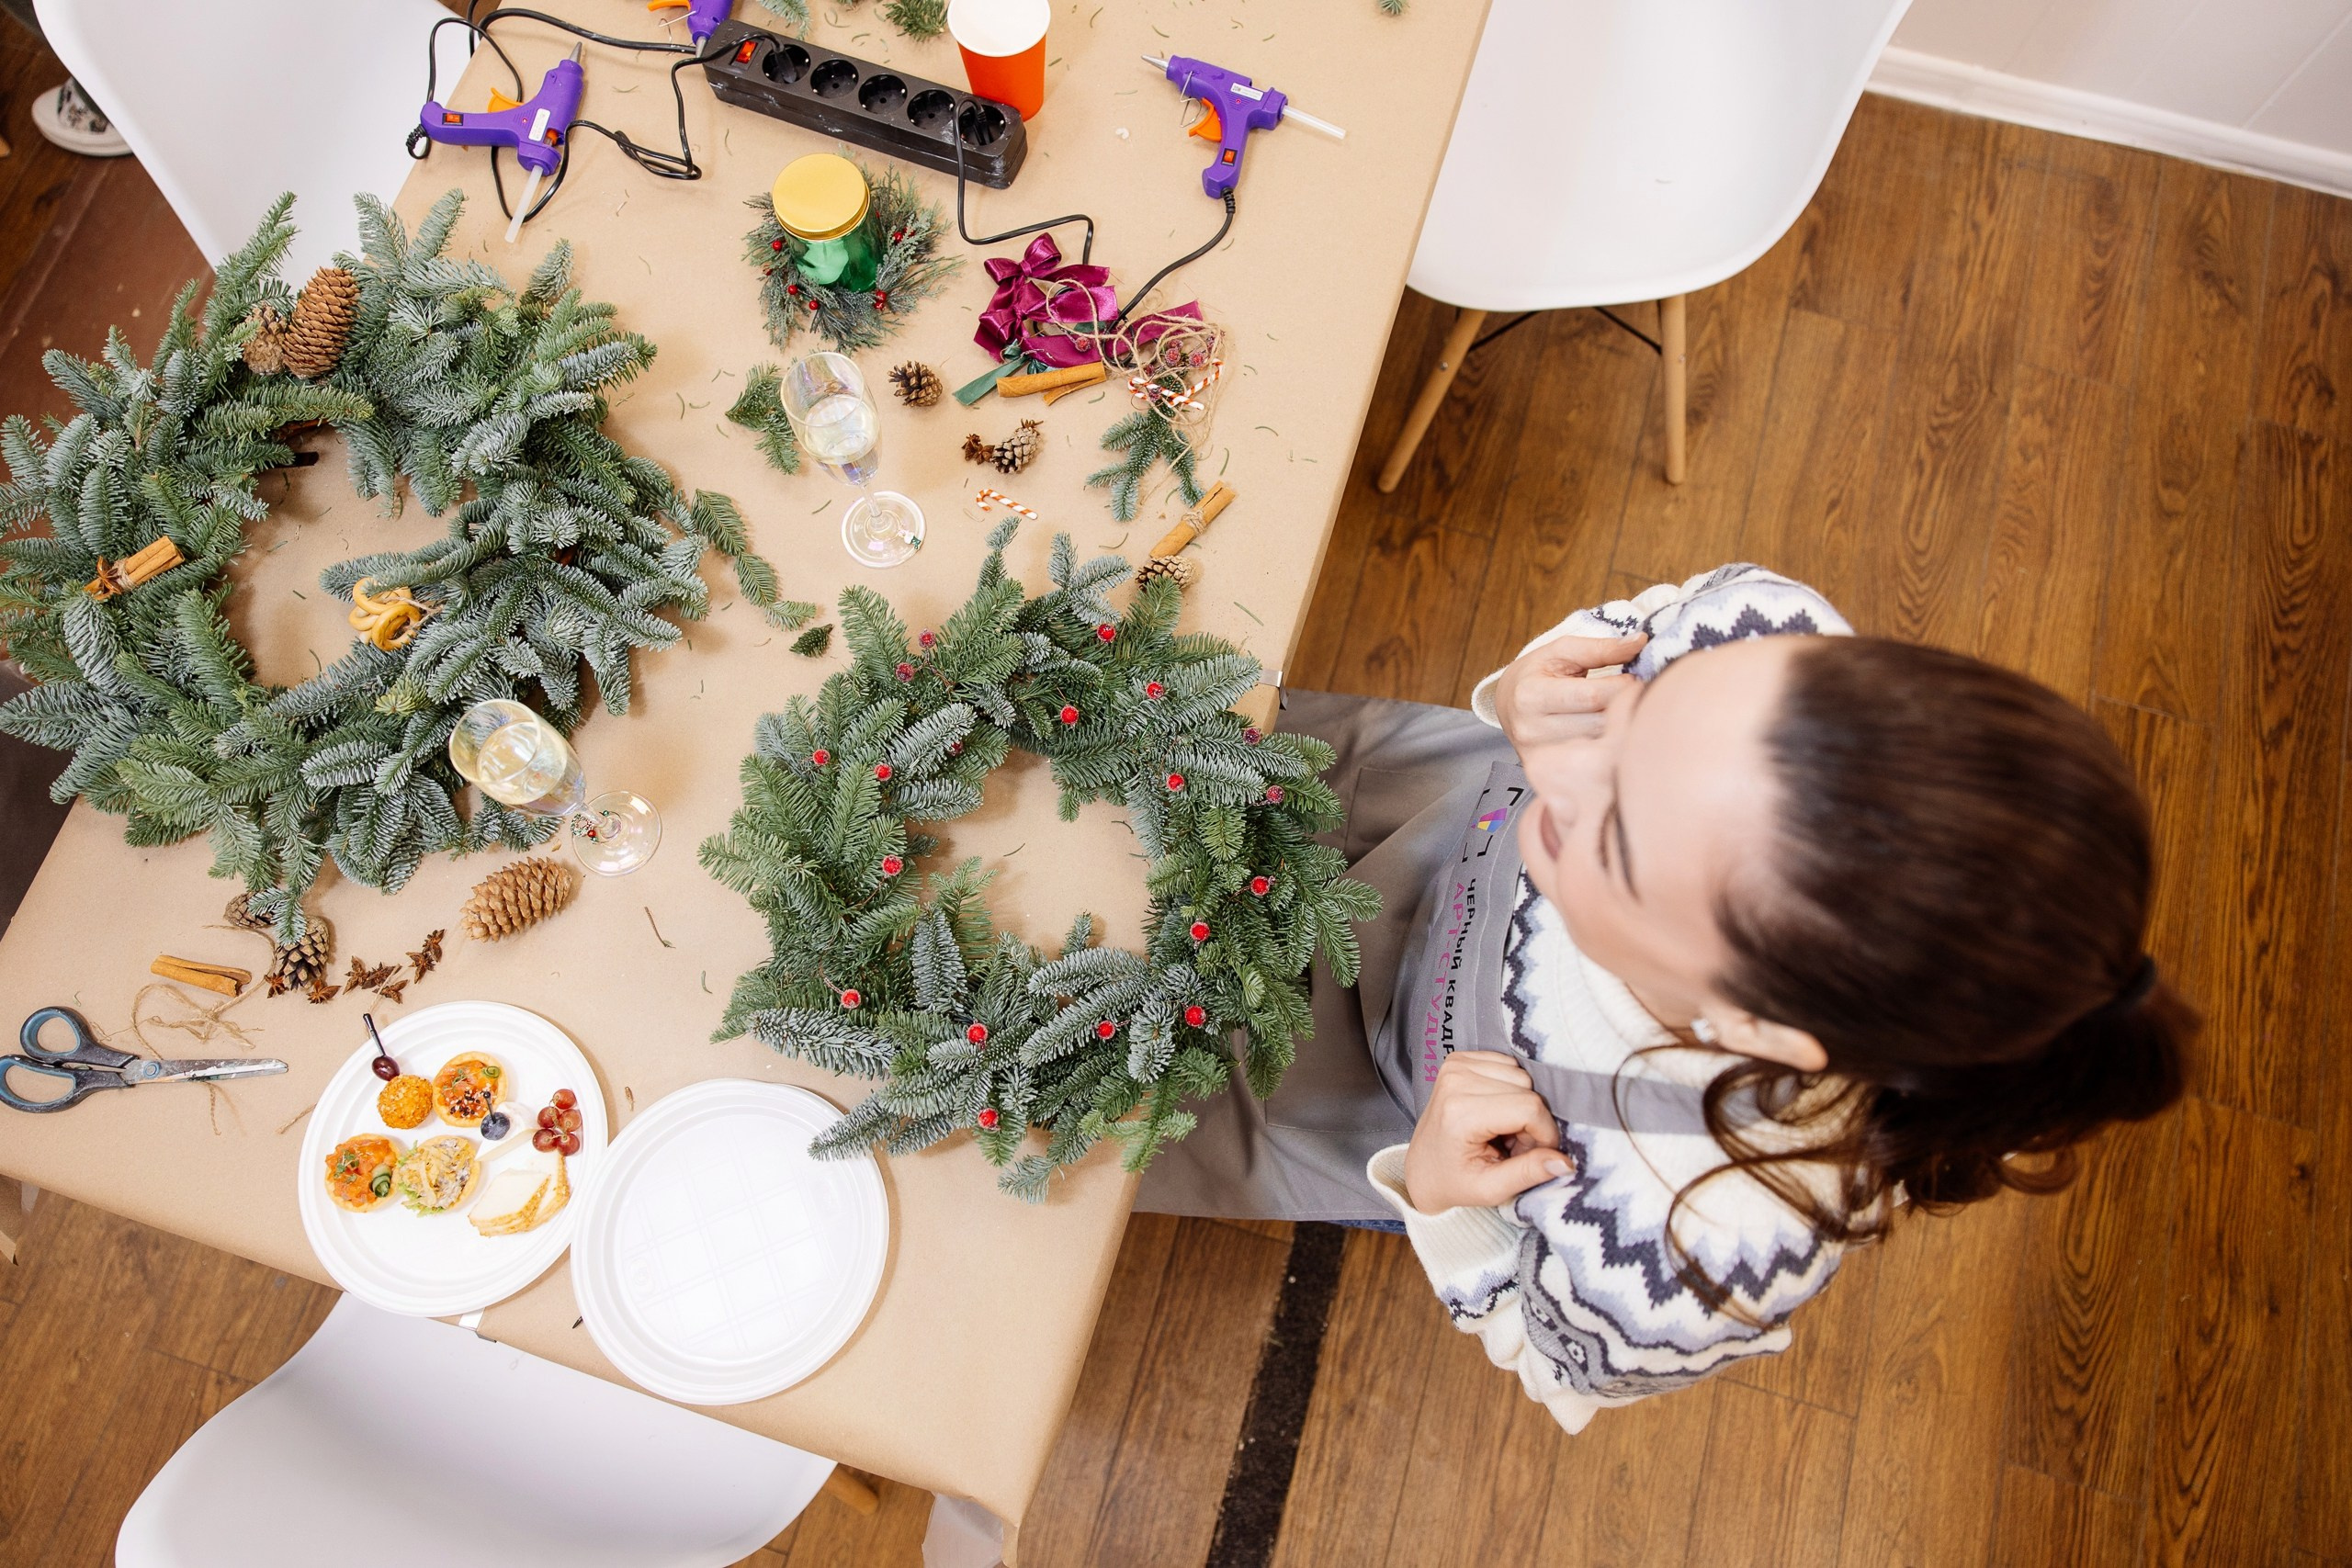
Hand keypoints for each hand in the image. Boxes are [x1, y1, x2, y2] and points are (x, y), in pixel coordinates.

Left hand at [1403, 1051, 1572, 1213]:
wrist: (1422, 1169)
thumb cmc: (1454, 1182)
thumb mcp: (1491, 1189)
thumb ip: (1529, 1173)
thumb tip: (1565, 1162)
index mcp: (1460, 1113)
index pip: (1529, 1108)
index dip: (1544, 1133)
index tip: (1536, 1154)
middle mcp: (1455, 1081)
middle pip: (1527, 1089)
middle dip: (1531, 1122)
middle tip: (1513, 1146)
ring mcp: (1455, 1066)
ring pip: (1521, 1075)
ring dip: (1522, 1105)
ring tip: (1503, 1131)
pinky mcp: (1459, 1060)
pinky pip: (1508, 1065)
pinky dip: (1511, 1090)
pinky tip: (1496, 1112)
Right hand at [1489, 631, 1647, 746]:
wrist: (1507, 705)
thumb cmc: (1537, 673)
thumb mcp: (1562, 652)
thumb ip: (1601, 648)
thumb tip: (1640, 642)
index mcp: (1531, 695)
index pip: (1592, 696)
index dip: (1623, 686)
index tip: (1637, 678)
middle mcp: (1531, 730)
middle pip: (1598, 724)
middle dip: (1624, 708)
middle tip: (1637, 696)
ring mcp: (1539, 755)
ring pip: (1599, 745)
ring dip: (1620, 728)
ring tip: (1623, 713)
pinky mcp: (1548, 772)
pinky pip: (1592, 761)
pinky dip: (1608, 746)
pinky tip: (1609, 733)